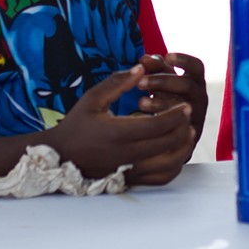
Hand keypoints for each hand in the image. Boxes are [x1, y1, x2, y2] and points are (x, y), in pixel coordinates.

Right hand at [47, 65, 195, 185]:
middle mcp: (126, 154)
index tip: (186, 105)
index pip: (157, 126)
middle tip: (188, 114)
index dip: (176, 115)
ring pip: (168, 164)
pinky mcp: (130, 179)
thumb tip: (141, 68)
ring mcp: (129, 170)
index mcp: (118, 133)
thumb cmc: (76, 125)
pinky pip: (160, 178)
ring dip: (182, 148)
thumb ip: (117, 83)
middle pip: (168, 144)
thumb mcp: (92, 99)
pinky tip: (175, 152)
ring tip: (187, 132)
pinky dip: (174, 167)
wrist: (59, 156)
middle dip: (183, 128)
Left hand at [138, 52, 208, 144]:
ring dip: (159, 103)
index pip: (197, 66)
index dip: (184, 60)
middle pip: (187, 85)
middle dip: (163, 82)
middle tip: (140, 82)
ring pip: (182, 107)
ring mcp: (197, 115)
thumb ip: (156, 68)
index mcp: (196, 81)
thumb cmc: (168, 99)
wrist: (174, 134)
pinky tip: (144, 120)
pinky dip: (161, 122)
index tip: (167, 55)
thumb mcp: (165, 82)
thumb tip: (143, 58)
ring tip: (140, 102)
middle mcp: (200, 97)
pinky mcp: (190, 134)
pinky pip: (178, 127)